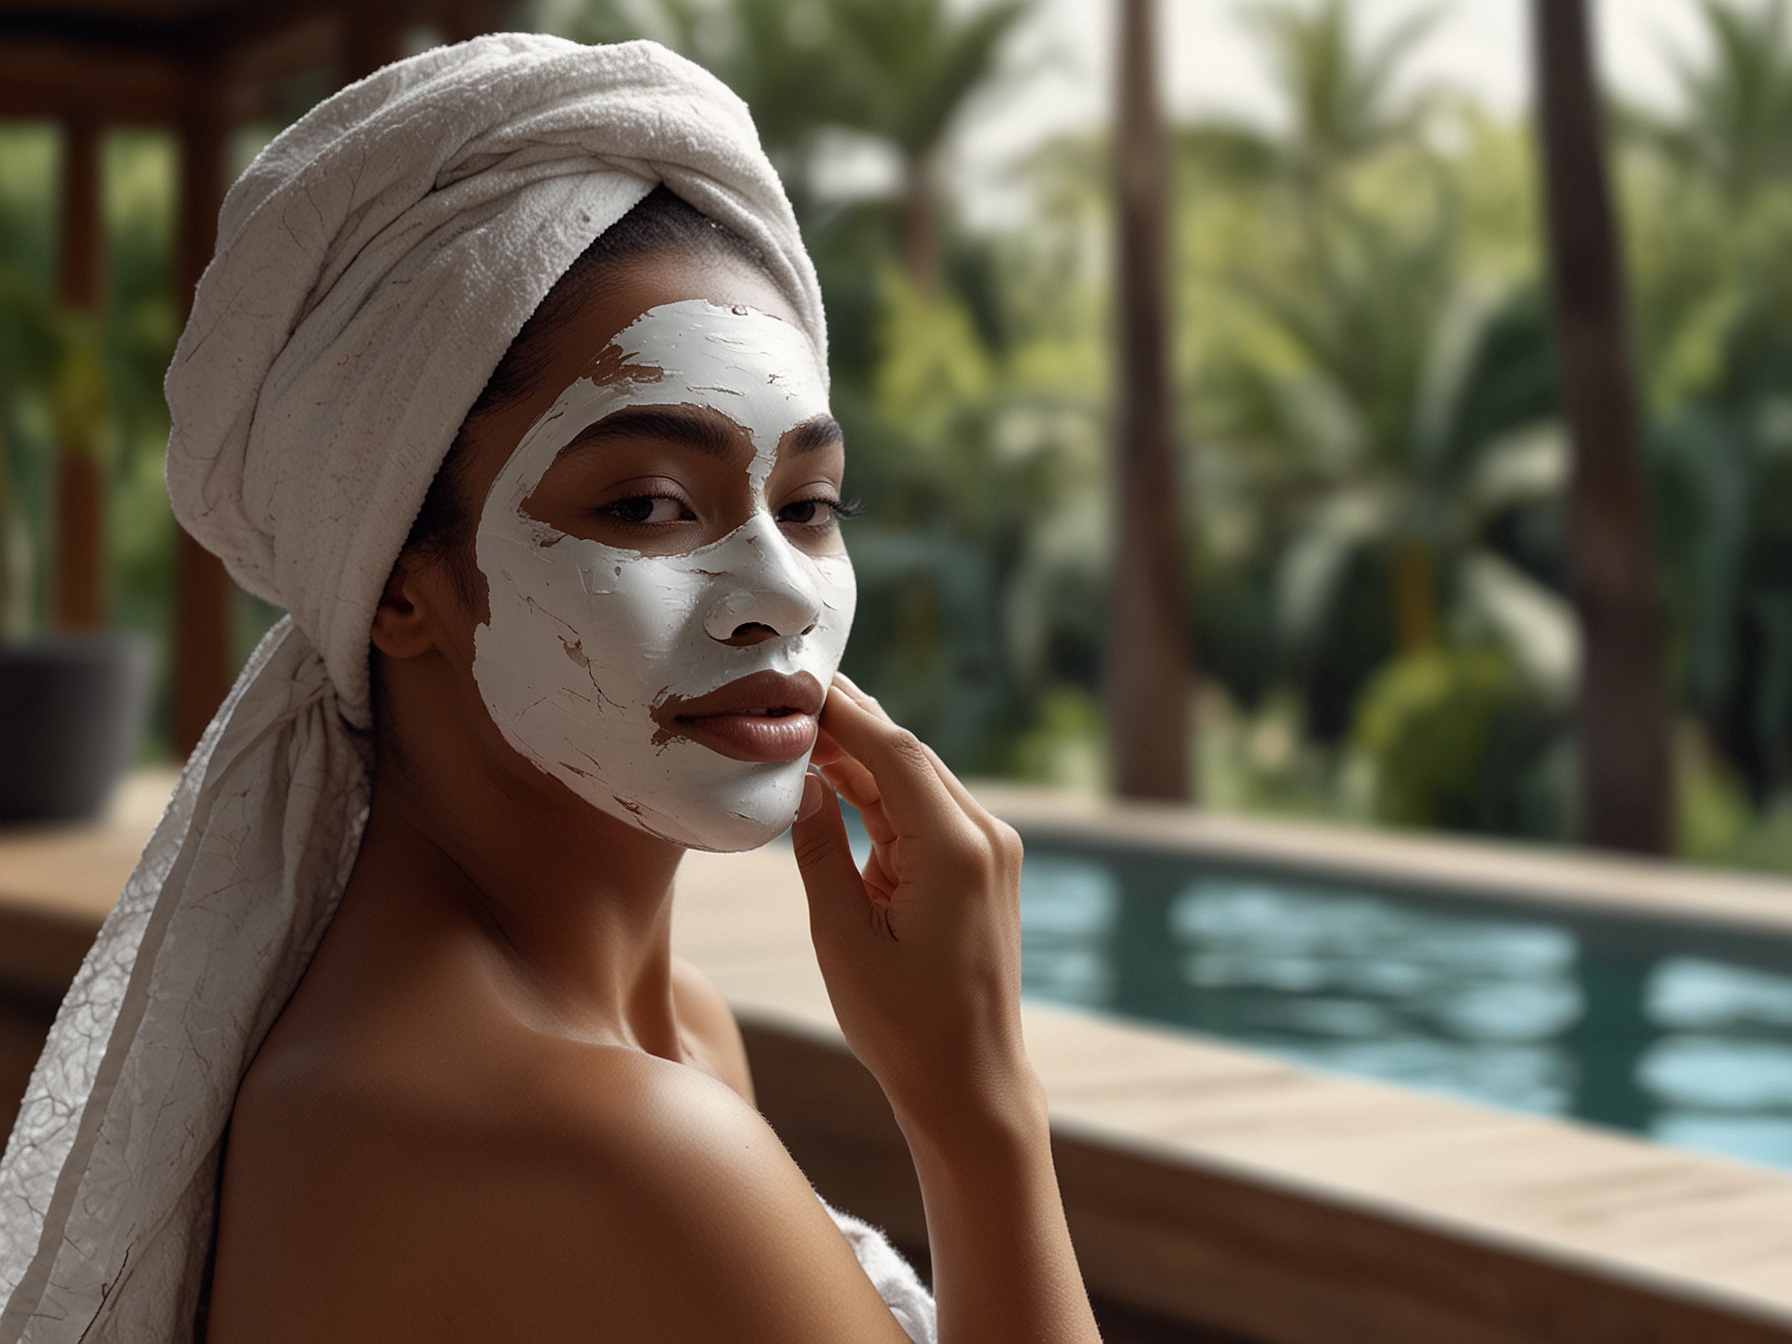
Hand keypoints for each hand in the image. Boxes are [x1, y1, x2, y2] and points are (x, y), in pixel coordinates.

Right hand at [790, 675, 1036, 1134]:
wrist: (970, 1083)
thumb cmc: (904, 1025)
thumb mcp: (842, 936)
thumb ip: (818, 850)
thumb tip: (801, 783)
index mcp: (956, 849)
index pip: (893, 752)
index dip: (843, 712)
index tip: (796, 683)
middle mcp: (984, 837)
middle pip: (907, 757)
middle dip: (848, 725)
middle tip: (786, 696)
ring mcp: (989, 851)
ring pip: (915, 782)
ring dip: (861, 760)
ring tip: (799, 731)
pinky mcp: (981, 868)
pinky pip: (924, 815)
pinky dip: (880, 798)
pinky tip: (836, 780)